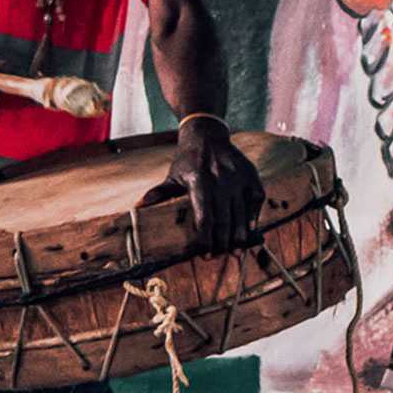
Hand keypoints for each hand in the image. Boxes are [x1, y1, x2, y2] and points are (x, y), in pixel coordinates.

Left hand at [170, 119, 262, 252]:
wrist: (208, 136)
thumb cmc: (188, 160)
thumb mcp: (172, 176)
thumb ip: (159, 193)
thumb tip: (137, 207)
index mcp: (199, 182)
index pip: (204, 218)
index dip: (205, 239)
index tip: (204, 254)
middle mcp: (221, 180)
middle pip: (224, 220)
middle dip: (222, 243)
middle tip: (218, 257)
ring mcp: (238, 178)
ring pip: (241, 214)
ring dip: (239, 236)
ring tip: (235, 252)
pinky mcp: (251, 176)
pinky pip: (256, 201)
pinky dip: (253, 218)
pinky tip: (248, 231)